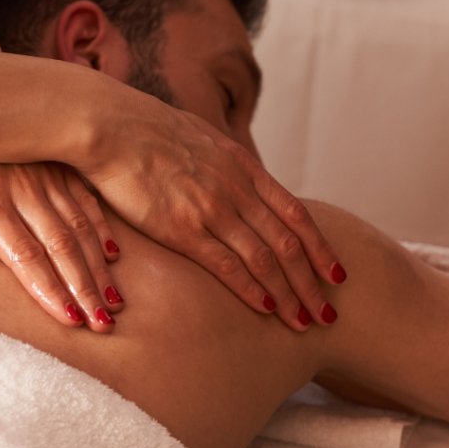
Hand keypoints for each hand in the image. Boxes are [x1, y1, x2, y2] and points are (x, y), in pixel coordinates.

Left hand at [0, 152, 122, 331]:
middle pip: (62, 247)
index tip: (70, 320)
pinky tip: (114, 254)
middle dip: (85, 288)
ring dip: (100, 266)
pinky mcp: (62, 164)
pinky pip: (87, 199)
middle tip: (104, 322)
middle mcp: (26, 190)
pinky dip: (103, 228)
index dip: (50, 289)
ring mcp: (49, 175)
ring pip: (81, 227)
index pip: (26, 256)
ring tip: (115, 299)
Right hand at [85, 103, 346, 331]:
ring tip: (306, 322)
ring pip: (265, 259)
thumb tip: (230, 174)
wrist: (113, 125)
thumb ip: (222, 162)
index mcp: (243, 167)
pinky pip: (227, 265)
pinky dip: (252, 289)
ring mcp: (213, 208)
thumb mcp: (200, 137)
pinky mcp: (182, 228)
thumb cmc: (146, 130)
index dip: (320, 246)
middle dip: (313, 282)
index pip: (295, 213)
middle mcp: (236, 189)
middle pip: (289, 242)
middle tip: (329, 313)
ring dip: (289, 294)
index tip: (336, 272)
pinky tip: (266, 309)